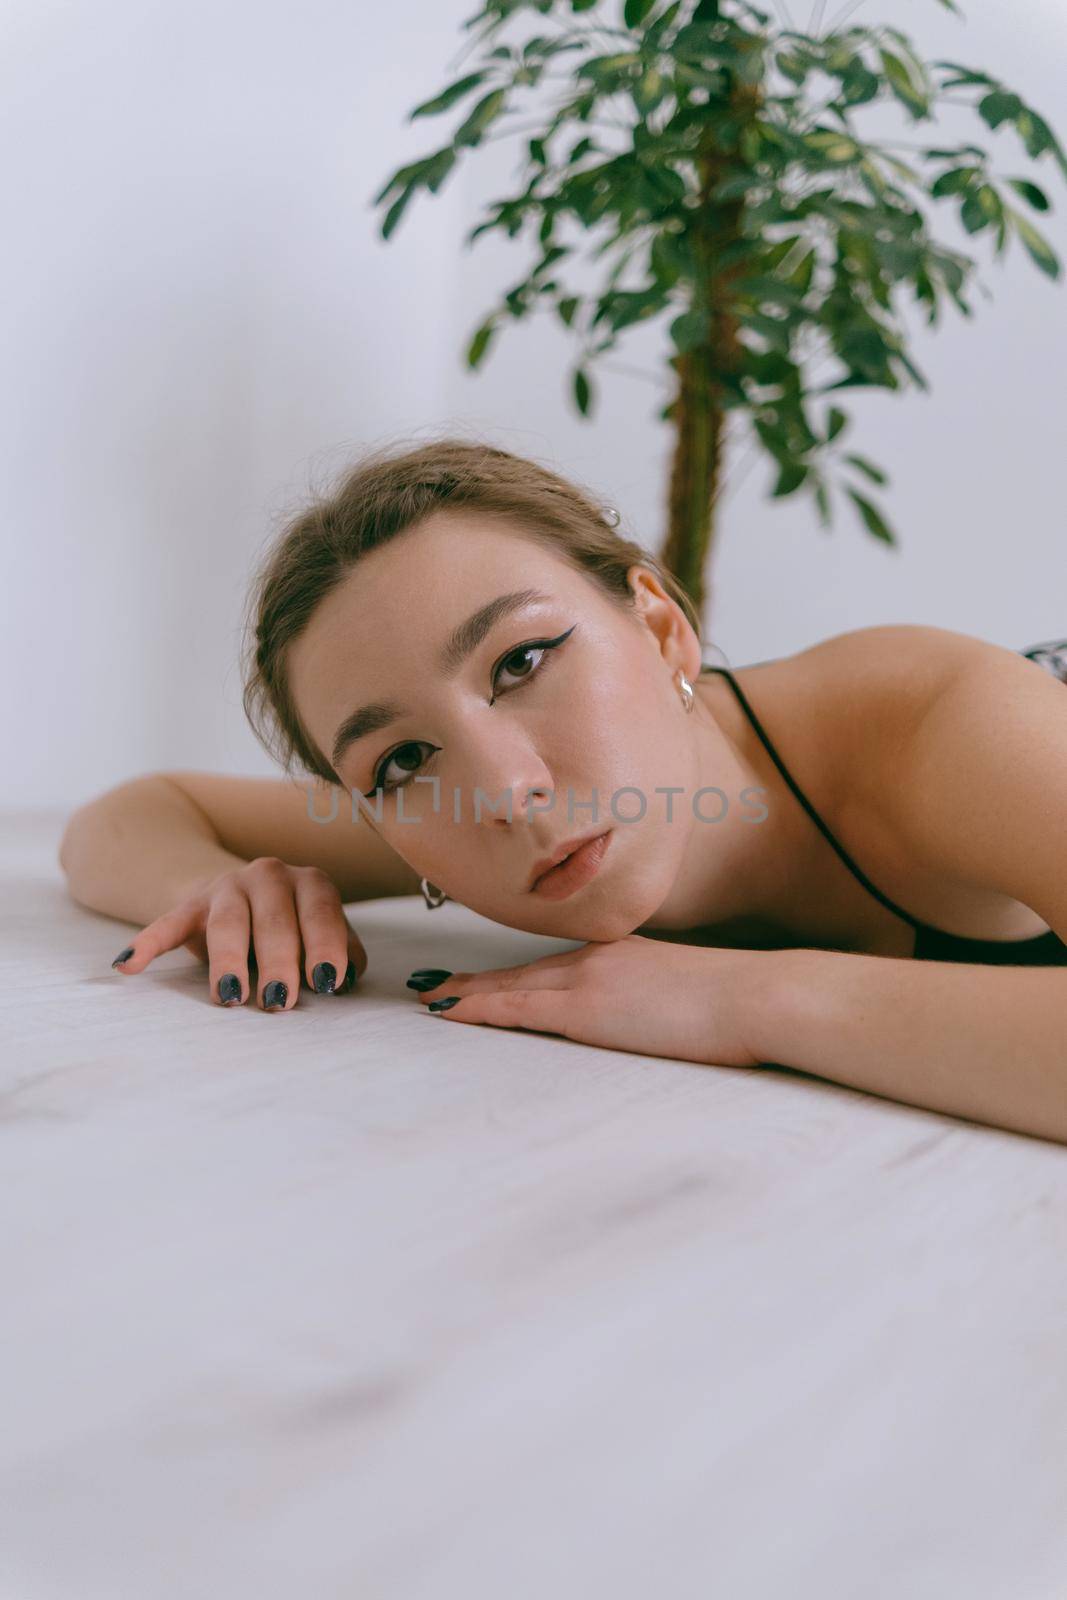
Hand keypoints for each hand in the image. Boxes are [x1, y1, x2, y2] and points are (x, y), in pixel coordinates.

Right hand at [109, 856, 368, 1010]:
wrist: (244, 895)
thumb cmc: (297, 928)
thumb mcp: (322, 934)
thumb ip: (341, 952)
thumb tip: (344, 980)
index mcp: (310, 883)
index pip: (321, 912)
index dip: (325, 946)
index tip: (327, 982)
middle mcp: (269, 875)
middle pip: (274, 919)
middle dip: (279, 961)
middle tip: (280, 1001)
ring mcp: (226, 888)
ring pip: (227, 922)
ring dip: (229, 960)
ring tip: (231, 996)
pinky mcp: (190, 906)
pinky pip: (167, 924)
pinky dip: (146, 944)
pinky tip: (127, 966)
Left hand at [411, 933, 774, 1068]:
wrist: (761, 997)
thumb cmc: (747, 1003)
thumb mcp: (698, 993)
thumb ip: (668, 998)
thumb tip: (662, 1017)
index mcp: (626, 955)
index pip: (557, 966)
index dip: (518, 975)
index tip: (489, 981)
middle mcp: (600, 957)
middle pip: (525, 972)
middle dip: (479, 981)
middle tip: (436, 987)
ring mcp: (591, 979)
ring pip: (514, 986)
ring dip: (469, 992)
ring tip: (432, 999)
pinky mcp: (589, 1008)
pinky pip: (519, 1008)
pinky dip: (480, 1007)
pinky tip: (451, 1010)